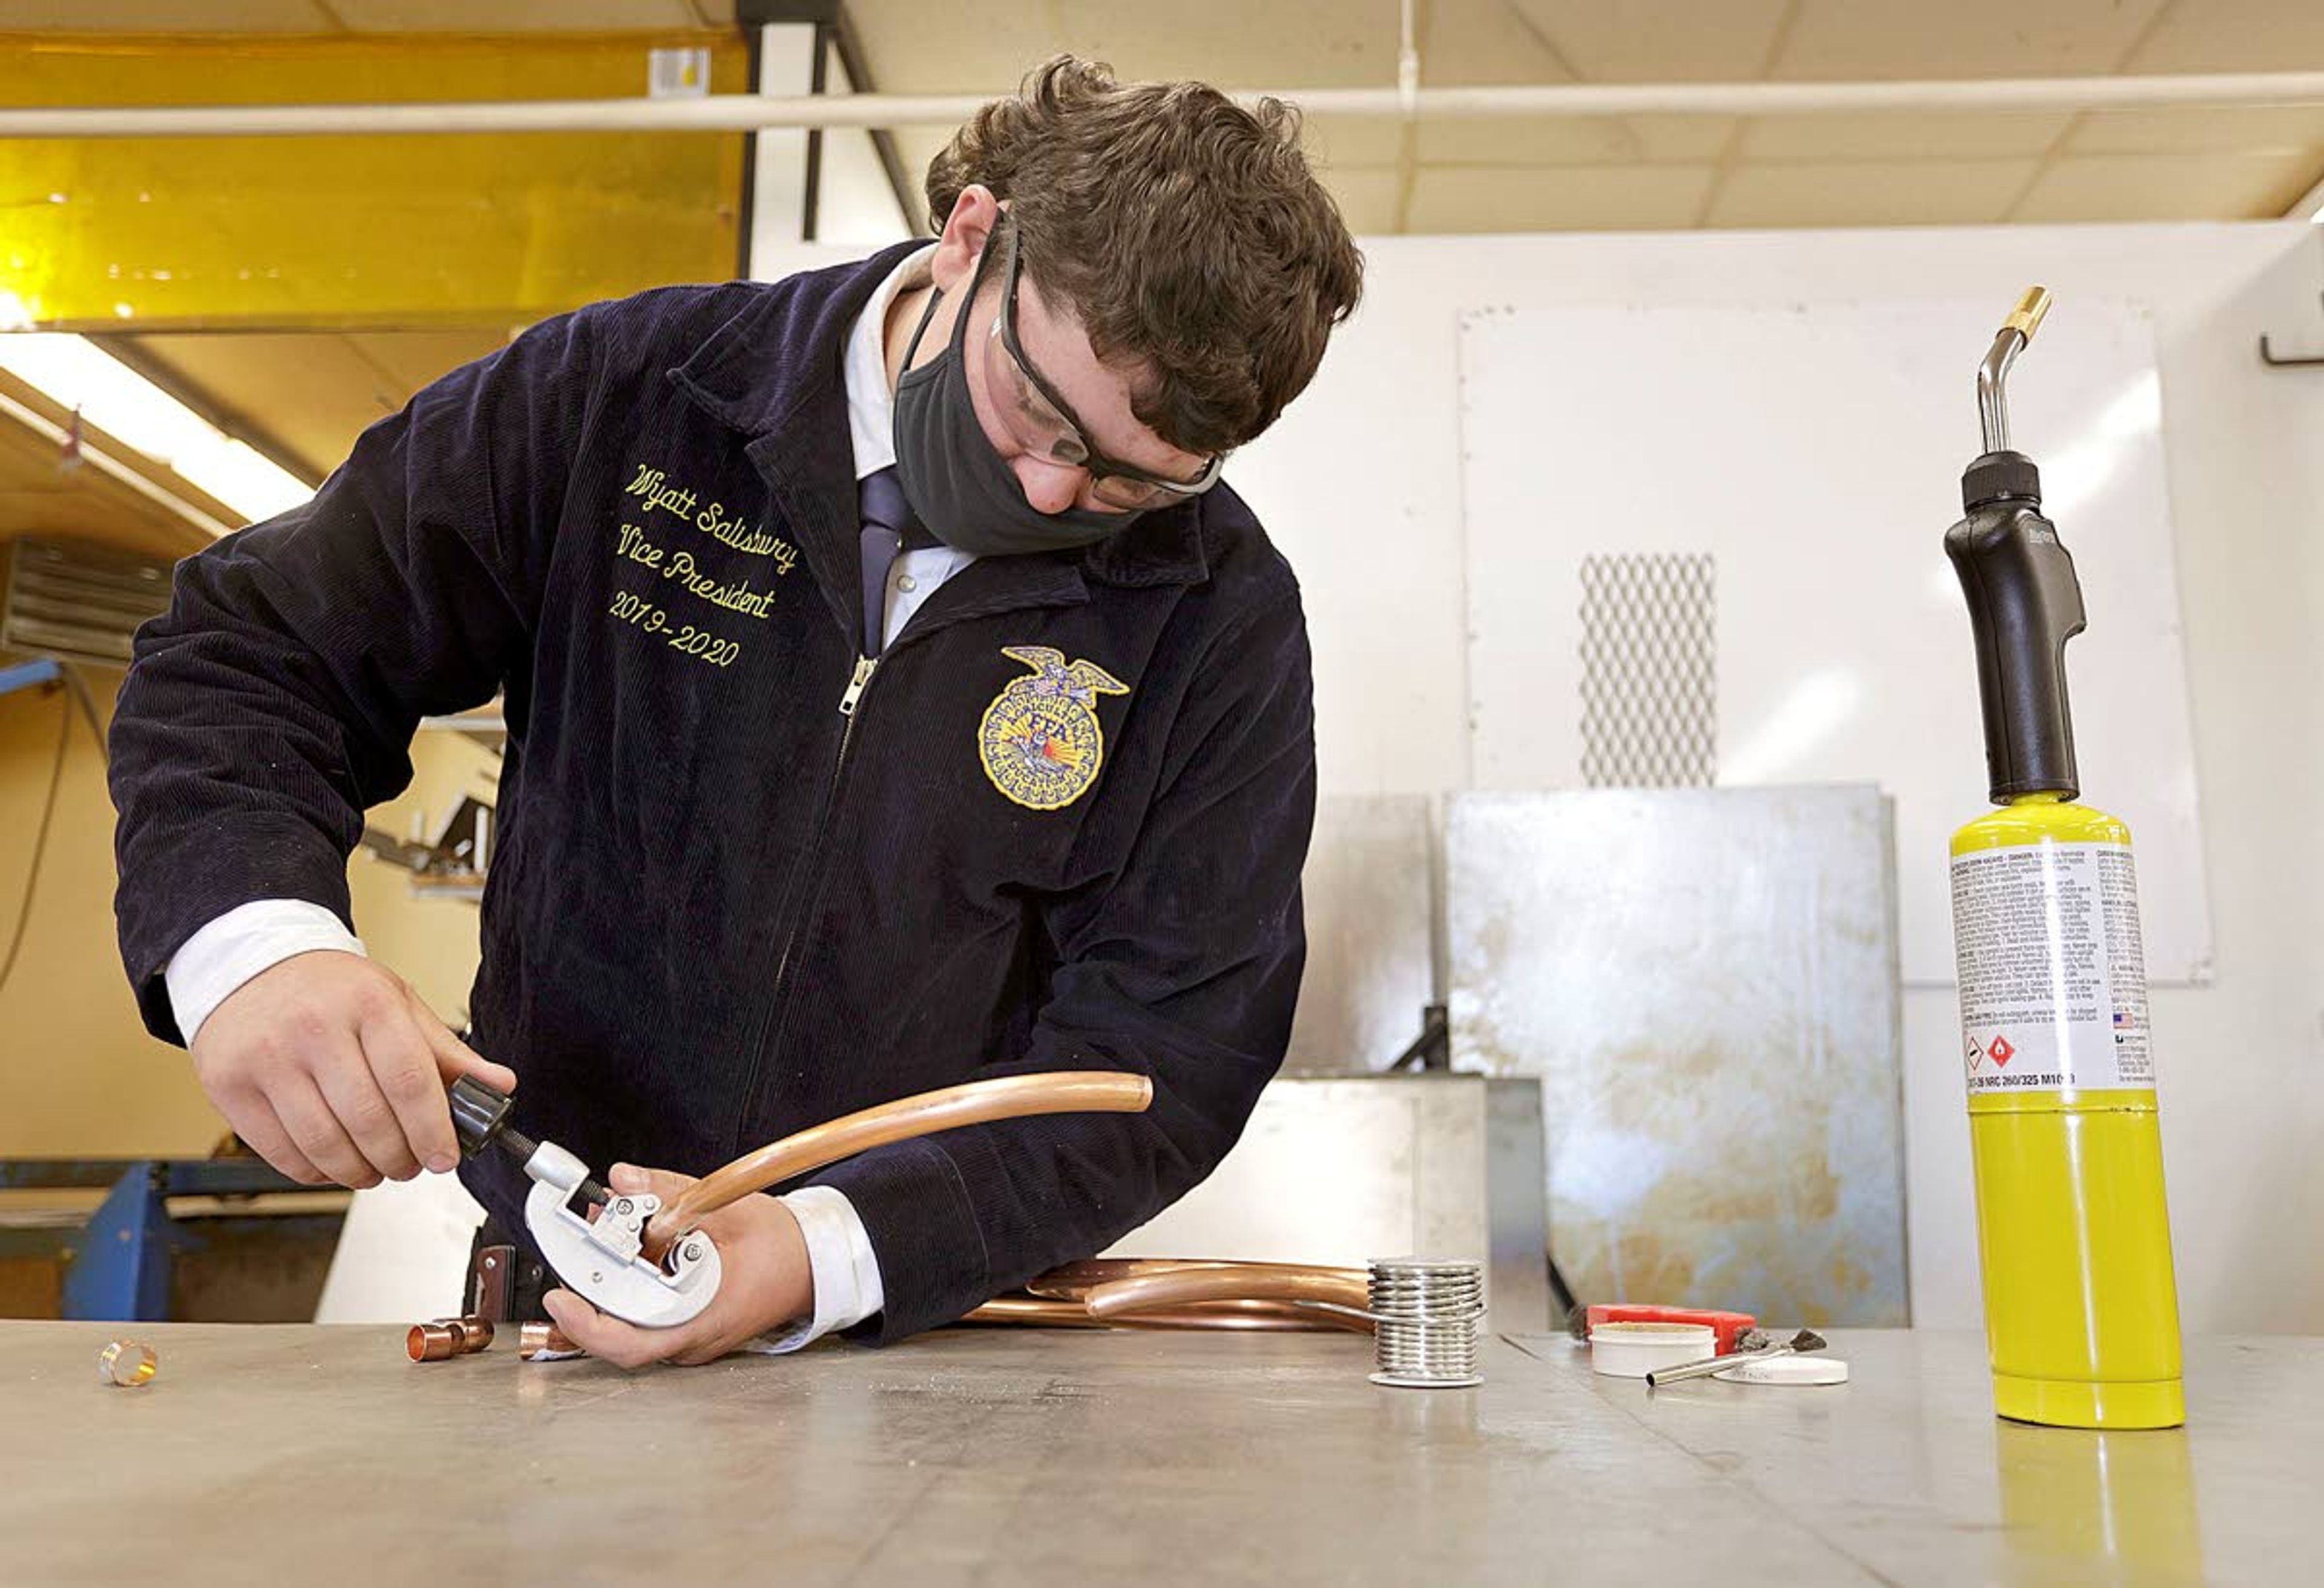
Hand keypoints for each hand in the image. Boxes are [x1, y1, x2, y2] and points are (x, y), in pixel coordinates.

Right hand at [190, 949, 516, 1188]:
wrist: (251, 966)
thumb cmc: (330, 990)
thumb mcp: (396, 1003)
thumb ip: (447, 1051)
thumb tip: (498, 1086)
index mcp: (367, 1003)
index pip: (409, 1081)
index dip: (433, 1130)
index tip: (445, 1157)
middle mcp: (314, 1028)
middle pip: (368, 1120)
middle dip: (400, 1158)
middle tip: (411, 1165)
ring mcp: (266, 1058)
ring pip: (325, 1144)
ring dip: (361, 1172)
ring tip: (377, 1169)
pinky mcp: (230, 1087)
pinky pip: (283, 1153)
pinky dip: (317, 1171)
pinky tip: (335, 1162)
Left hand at [542, 1163, 814, 1367]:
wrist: (817, 1263)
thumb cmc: (783, 1246)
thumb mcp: (728, 1207)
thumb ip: (671, 1192)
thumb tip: (622, 1179)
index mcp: (702, 1320)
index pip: (630, 1343)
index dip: (585, 1324)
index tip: (558, 1296)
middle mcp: (691, 1341)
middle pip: (619, 1333)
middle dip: (591, 1288)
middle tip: (577, 1243)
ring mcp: (691, 1339)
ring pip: (632, 1324)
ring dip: (612, 1283)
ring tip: (607, 1237)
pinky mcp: (690, 1329)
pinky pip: (648, 1316)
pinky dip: (633, 1283)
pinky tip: (633, 1250)